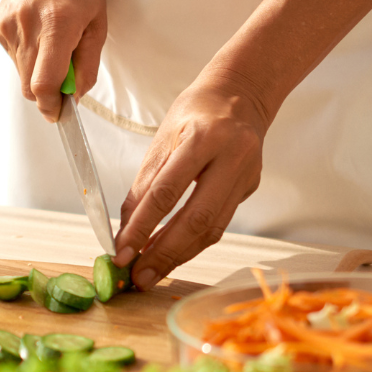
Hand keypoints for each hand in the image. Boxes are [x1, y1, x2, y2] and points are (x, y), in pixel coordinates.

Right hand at [0, 0, 106, 120]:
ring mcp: (9, 26)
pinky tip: (40, 30)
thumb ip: (88, 61)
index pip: (44, 85)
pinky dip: (29, 56)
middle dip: (49, 93)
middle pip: (30, 87)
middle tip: (68, 77)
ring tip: (56, 41)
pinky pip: (15, 57)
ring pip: (22, 74)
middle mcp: (28, 27)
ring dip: (39, 72)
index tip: (61, 114)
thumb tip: (77, 94)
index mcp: (58, 24)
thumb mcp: (98, 18)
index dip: (53, 107)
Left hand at [114, 74, 269, 289]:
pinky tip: (172, 255)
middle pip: (196, 219)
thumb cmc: (195, 113)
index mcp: (203, 137)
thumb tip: (125, 229)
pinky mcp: (249, 189)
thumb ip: (144, 185)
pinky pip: (219, 224)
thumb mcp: (162, 138)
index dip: (142, 227)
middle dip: (163, 253)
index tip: (122, 252)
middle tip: (138, 275)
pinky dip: (193, 244)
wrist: (240, 95)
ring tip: (151, 273)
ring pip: (212, 229)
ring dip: (178, 255)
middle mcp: (232, 158)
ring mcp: (246, 176)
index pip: (166, 192)